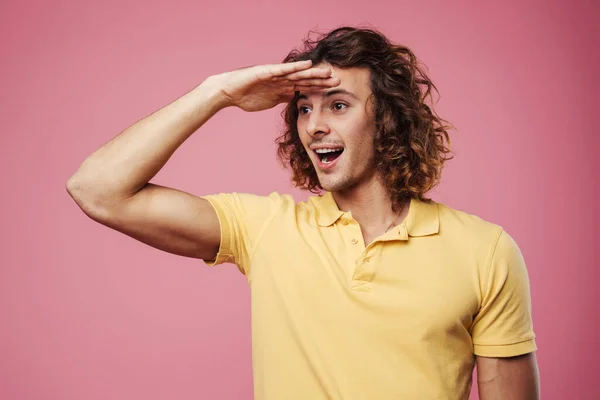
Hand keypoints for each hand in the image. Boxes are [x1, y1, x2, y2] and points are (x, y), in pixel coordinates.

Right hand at [214, 60, 339, 111]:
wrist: (229, 92)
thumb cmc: (246, 96)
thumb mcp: (270, 101)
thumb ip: (282, 98)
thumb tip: (294, 97)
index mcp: (283, 87)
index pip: (305, 87)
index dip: (319, 88)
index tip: (334, 90)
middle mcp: (281, 79)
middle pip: (305, 80)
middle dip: (321, 81)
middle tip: (338, 80)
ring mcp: (274, 75)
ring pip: (297, 74)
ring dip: (313, 73)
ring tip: (327, 72)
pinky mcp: (266, 72)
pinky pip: (282, 70)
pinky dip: (294, 67)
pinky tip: (306, 65)